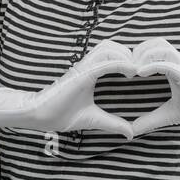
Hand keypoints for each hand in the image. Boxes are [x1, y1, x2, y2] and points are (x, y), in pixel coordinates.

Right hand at [24, 40, 138, 135]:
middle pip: (110, 45)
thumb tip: (130, 134)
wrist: (42, 116)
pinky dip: (120, 63)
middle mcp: (87, 66)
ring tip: (132, 70)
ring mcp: (84, 68)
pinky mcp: (82, 74)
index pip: (109, 53)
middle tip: (136, 69)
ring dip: (124, 55)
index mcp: (89, 72)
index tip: (137, 73)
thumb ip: (112, 123)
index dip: (126, 57)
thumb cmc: (62, 114)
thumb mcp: (94, 119)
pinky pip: (104, 62)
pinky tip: (130, 72)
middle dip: (127, 52)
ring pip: (108, 48)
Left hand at [128, 38, 179, 136]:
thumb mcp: (170, 115)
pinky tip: (140, 73)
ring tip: (133, 70)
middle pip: (155, 42)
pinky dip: (151, 65)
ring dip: (143, 55)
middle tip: (126, 67)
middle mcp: (178, 63)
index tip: (124, 69)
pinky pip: (168, 63)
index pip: (154, 50)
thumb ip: (151, 120)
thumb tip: (131, 130)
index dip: (137, 54)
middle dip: (137, 50)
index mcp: (174, 68)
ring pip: (161, 47)